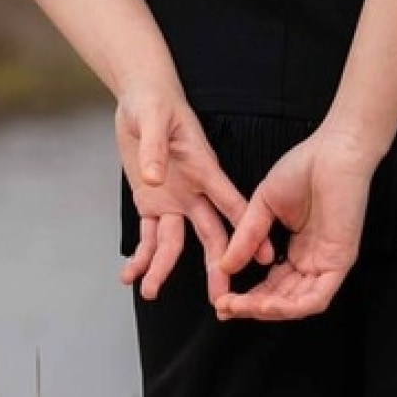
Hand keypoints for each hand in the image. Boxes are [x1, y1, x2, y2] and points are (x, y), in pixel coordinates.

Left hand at [115, 80, 276, 301]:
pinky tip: (131, 275)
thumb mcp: (154, 118)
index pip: (232, 204)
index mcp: (204, 169)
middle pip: (211, 234)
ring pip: (175, 243)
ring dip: (164, 268)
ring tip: (151, 292)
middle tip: (219, 298)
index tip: (265, 258)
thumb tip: (154, 180)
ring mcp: (173, 200)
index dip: (249, 231)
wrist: (140, 98)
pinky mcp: (152, 203)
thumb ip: (154, 148)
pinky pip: (148, 236)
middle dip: (216, 266)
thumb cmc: (154, 101)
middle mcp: (193, 191)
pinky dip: (141, 256)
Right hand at [210, 126, 374, 321]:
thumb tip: (226, 265)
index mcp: (297, 249)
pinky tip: (268, 303)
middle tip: (226, 308)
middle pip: (281, 299)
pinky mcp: (339, 262)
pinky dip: (291, 307)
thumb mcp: (263, 205)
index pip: (271, 285)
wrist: (333, 151)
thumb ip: (247, 236)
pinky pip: (317, 298)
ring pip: (297, 305)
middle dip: (251, 307)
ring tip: (241, 306)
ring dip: (268, 310)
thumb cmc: (305, 167)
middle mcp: (312, 261)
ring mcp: (327, 263)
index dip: (247, 296)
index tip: (223, 300)